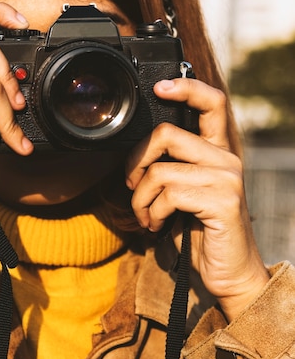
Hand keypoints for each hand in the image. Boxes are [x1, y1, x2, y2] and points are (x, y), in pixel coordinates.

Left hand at [125, 78, 269, 320]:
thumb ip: (171, 166)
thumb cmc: (198, 231)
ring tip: (145, 216)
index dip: (185, 87)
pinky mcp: (223, 201)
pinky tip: (157, 226)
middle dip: (135, 161)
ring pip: (160, 170)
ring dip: (140, 198)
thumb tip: (137, 154)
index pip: (212, 102)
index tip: (159, 86)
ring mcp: (227, 178)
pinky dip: (152, 213)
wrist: (228, 271)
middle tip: (130, 186)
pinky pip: (168, 195)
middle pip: (166, 133)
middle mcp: (226, 158)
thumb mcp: (182, 192)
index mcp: (217, 150)